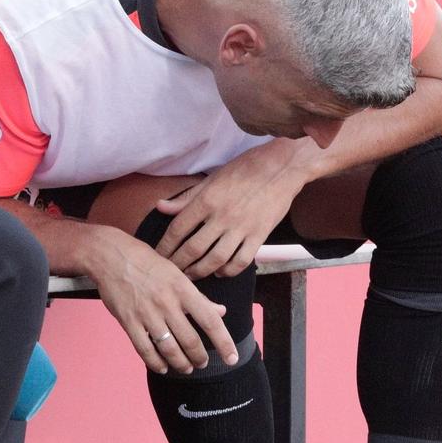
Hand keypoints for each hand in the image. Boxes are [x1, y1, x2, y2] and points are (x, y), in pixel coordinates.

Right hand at [91, 232, 239, 373]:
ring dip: (180, 363)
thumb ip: (198, 296)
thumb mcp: (177, 274)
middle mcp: (168, 303)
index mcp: (183, 289)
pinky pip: (144, 349)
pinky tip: (162, 367)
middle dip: (199, 357)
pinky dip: (155, 362)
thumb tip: (220, 312)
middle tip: (202, 363)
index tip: (231, 358)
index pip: (210, 320)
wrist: (111, 256)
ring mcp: (147, 314)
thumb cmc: (147, 263)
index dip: (223, 342)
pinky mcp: (129, 322)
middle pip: (190, 340)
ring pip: (169, 348)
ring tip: (186, 368)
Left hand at [154, 141, 312, 279]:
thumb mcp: (213, 178)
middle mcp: (222, 216)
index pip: (178, 229)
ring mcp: (242, 228)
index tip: (159, 256)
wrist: (282, 166)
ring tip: (191, 275)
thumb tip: (161, 207)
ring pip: (215, 260)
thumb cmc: (246, 168)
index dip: (165, 246)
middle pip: (193, 249)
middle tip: (171, 271)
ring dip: (199, 271)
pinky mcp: (259, 235)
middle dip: (178, 264)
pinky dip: (227, 271)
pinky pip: (240, 261)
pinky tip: (220, 271)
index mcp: (207, 200)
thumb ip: (187, 197)